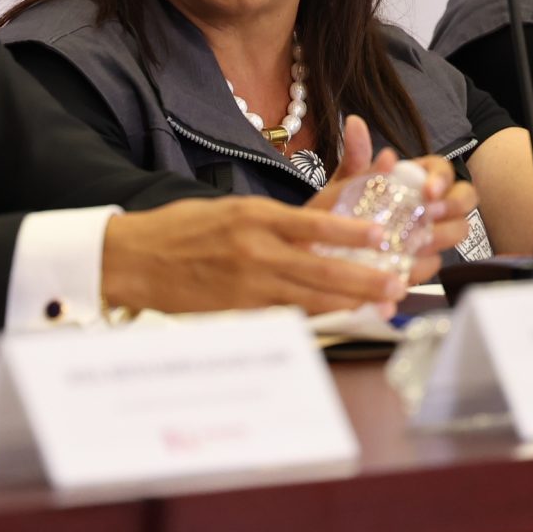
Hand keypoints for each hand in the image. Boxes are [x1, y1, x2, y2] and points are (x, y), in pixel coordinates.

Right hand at [102, 116, 421, 316]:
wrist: (134, 257)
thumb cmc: (181, 229)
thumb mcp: (230, 210)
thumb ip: (270, 224)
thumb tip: (312, 238)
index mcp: (255, 216)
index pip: (315, 224)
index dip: (352, 233)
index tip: (383, 237)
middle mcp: (256, 249)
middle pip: (323, 268)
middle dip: (365, 278)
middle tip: (398, 284)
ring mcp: (248, 284)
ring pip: (311, 297)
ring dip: (350, 303)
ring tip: (380, 305)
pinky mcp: (238, 310)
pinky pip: (285, 315)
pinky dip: (314, 318)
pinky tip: (339, 321)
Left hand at [325, 115, 482, 286]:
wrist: (335, 240)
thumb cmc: (348, 204)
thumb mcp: (350, 181)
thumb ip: (355, 154)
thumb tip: (355, 123)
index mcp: (421, 175)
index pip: (445, 170)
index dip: (442, 180)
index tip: (427, 192)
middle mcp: (435, 200)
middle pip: (464, 199)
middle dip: (453, 208)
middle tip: (430, 218)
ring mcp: (435, 228)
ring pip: (459, 229)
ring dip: (444, 236)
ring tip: (420, 245)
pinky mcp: (427, 255)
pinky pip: (439, 259)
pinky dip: (428, 262)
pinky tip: (410, 264)